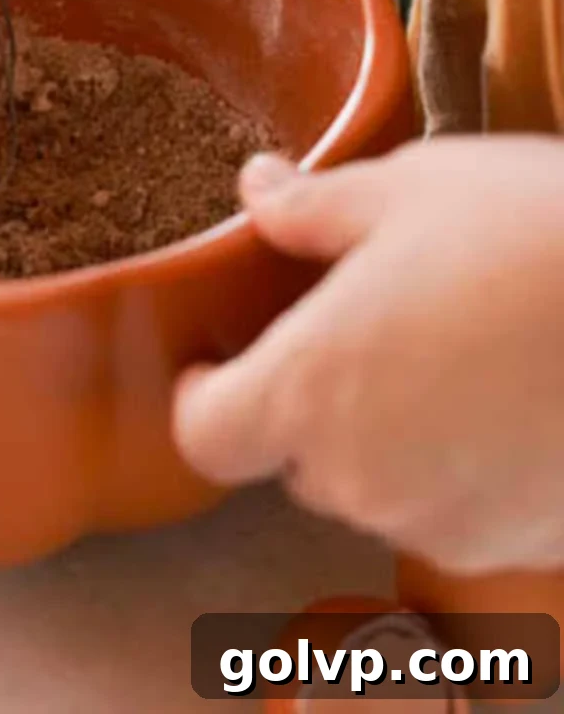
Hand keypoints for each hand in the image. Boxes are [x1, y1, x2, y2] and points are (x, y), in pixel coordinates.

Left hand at [174, 139, 563, 573]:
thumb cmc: (536, 235)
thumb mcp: (411, 188)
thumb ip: (313, 209)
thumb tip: (256, 190)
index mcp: (311, 387)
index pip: (205, 435)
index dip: (204, 397)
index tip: (222, 361)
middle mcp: (362, 476)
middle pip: (298, 457)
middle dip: (318, 399)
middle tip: (372, 324)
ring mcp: (444, 522)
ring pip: (381, 485)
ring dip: (395, 434)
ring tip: (458, 349)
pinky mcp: (515, 544)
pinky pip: (459, 510)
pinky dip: (467, 467)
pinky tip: (511, 395)